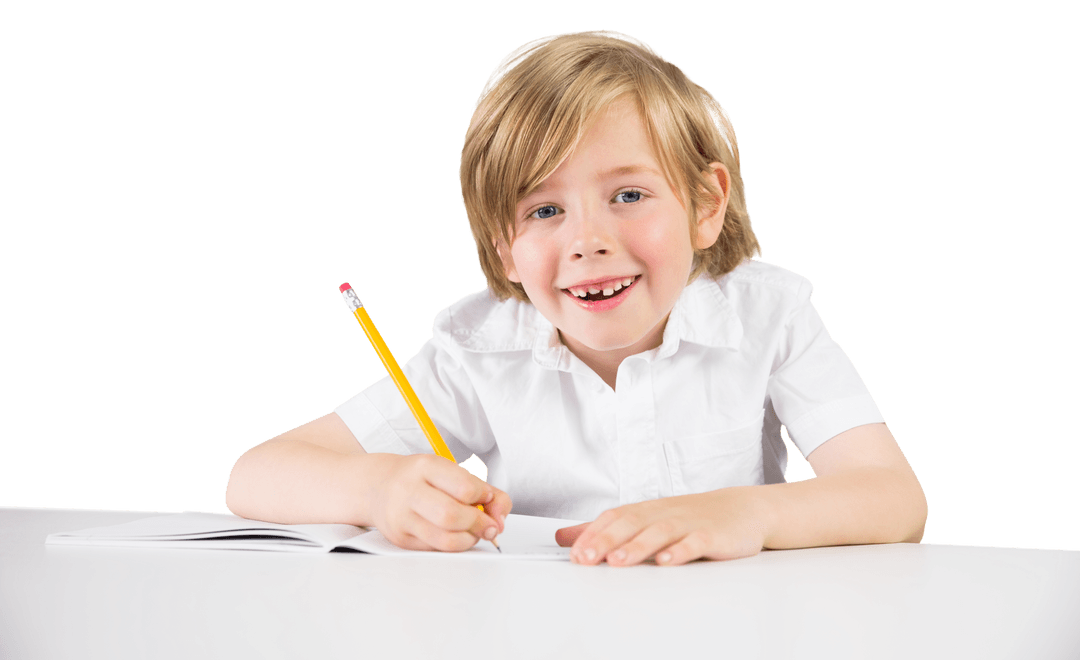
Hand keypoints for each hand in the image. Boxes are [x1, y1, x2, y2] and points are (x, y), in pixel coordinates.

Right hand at [371, 454, 511, 551]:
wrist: (377, 487)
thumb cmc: (418, 478)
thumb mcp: (448, 470)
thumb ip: (482, 488)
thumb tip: (501, 514)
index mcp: (424, 467)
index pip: (464, 487)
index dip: (485, 497)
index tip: (489, 498)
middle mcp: (408, 490)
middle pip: (452, 515)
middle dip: (479, 523)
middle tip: (488, 524)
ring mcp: (401, 517)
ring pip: (446, 539)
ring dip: (470, 539)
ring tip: (474, 531)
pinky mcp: (400, 539)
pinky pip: (436, 549)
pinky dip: (455, 545)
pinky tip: (456, 535)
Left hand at [554, 489, 767, 565]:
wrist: (741, 509)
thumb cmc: (689, 517)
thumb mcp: (645, 519)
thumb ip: (605, 530)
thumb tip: (565, 537)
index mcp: (646, 511)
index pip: (614, 518)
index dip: (593, 535)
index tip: (575, 554)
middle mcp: (663, 513)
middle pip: (631, 523)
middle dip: (607, 541)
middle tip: (587, 558)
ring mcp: (688, 523)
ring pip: (659, 532)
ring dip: (637, 546)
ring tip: (619, 562)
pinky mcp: (712, 535)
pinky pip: (695, 542)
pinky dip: (680, 551)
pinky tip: (667, 561)